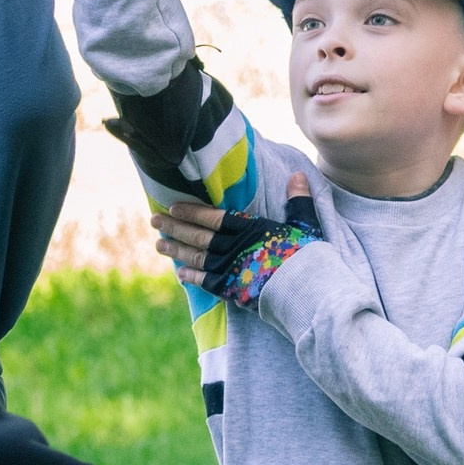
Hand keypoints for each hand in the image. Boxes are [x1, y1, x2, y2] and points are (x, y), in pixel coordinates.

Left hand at [154, 175, 322, 304]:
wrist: (307, 290)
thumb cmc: (309, 257)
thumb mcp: (305, 224)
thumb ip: (298, 201)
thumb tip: (298, 174)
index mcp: (250, 228)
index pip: (213, 217)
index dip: (192, 211)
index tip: (174, 206)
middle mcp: (233, 246)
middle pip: (197, 235)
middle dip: (174, 226)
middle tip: (154, 220)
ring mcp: (229, 269)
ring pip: (195, 256)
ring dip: (175, 249)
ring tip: (158, 244)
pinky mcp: (230, 290)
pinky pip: (204, 281)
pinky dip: (190, 276)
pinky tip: (179, 272)